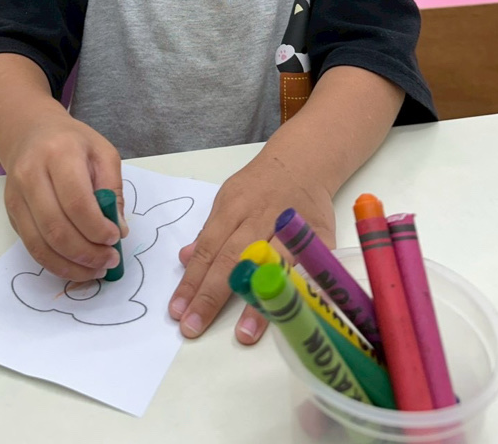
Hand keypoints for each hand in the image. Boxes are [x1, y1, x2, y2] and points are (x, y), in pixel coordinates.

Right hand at [3, 108, 128, 281]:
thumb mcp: (102, 152)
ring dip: (71, 265)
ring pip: (40, 244)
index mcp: (59, 154)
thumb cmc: (72, 142)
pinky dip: (55, 263)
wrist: (30, 132)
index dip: (96, 228)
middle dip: (86, 253)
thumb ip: (113, 188)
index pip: (76, 201)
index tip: (114, 239)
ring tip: (96, 269)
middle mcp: (31, 175)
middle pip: (56, 228)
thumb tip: (118, 229)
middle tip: (109, 261)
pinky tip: (76, 266)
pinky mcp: (11, 213)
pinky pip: (31, 247)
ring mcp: (16, 196)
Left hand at [168, 143, 335, 342]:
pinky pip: (307, 266)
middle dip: (212, 296)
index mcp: (232, 208)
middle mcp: (259, 218)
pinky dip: (298, 289)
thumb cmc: (260, 186)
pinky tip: (290, 313)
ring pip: (270, 265)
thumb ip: (209, 232)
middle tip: (193, 328)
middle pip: (232, 259)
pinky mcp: (319, 237)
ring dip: (257, 300)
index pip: (207, 250)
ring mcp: (290, 227)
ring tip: (243, 334)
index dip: (192, 281)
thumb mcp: (229, 199)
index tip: (177, 312)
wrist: (303, 162)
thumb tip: (184, 260)